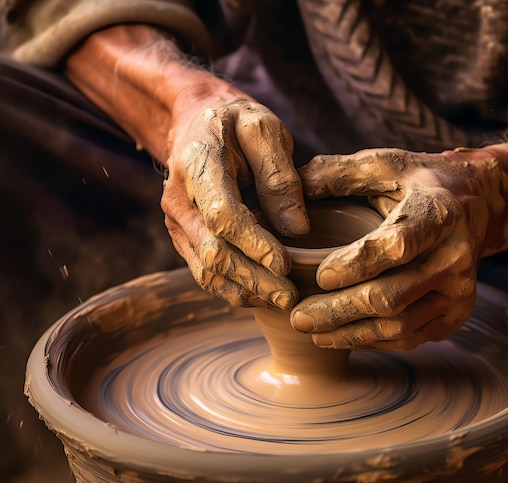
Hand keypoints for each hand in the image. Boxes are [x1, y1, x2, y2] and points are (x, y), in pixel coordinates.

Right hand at [163, 97, 309, 308]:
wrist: (197, 123)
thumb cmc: (237, 123)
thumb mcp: (264, 130)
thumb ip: (280, 176)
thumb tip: (297, 230)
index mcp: (198, 163)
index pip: (222, 215)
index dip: (253, 244)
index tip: (285, 264)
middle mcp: (179, 198)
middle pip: (213, 251)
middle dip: (254, 278)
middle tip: (290, 296)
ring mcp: (177, 221)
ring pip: (206, 270)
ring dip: (244, 290)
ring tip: (280, 301)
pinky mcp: (184, 237)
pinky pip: (203, 272)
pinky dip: (231, 289)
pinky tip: (260, 295)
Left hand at [291, 148, 492, 350]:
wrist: (477, 204)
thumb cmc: (420, 183)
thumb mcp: (384, 164)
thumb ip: (336, 173)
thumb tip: (288, 187)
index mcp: (439, 213)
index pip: (396, 245)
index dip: (356, 265)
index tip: (319, 277)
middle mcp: (456, 257)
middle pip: (392, 296)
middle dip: (339, 310)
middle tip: (298, 316)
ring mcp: (459, 291)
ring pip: (399, 326)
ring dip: (351, 334)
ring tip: (312, 332)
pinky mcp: (456, 314)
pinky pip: (411, 338)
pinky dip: (372, 342)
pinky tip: (342, 336)